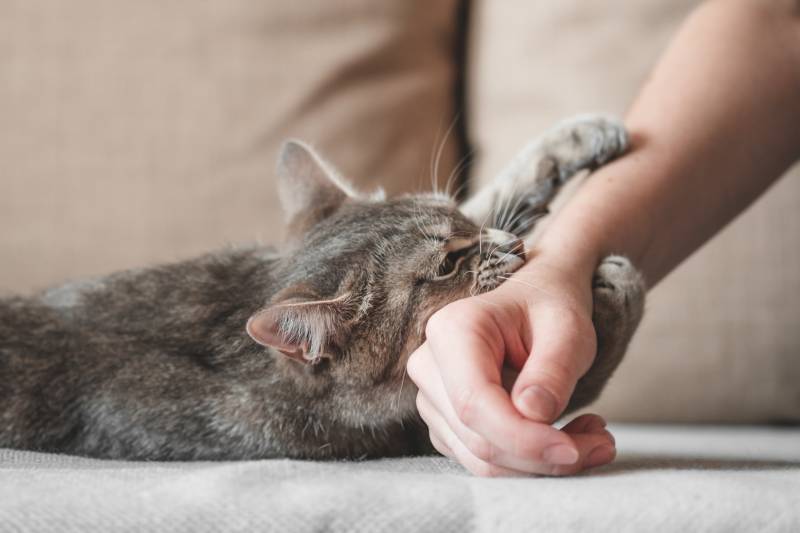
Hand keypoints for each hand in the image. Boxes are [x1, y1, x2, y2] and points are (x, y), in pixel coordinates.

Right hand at [406, 261, 616, 475]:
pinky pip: (484, 461)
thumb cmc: (548, 309)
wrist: (534, 304)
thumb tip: (534, 415)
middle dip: (543, 455)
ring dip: (541, 463)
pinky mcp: (446, 423)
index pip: (474, 403)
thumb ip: (552, 369)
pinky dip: (529, 461)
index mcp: (452, 330)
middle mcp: (429, 365)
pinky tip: (562, 435)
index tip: (575, 449)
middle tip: (602, 444)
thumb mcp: (567, 329)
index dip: (523, 438)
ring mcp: (432, 398)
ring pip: (481, 459)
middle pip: (478, 438)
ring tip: (592, 437)